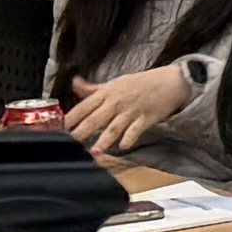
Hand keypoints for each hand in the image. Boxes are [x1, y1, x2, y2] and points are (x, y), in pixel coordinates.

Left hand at [66, 63, 194, 158]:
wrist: (172, 81)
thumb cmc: (142, 83)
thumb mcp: (116, 83)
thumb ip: (93, 88)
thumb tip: (75, 83)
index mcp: (107, 93)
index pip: (84, 106)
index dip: (71, 118)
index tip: (59, 129)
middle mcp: (117, 102)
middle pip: (95, 119)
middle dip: (81, 132)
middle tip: (70, 143)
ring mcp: (132, 110)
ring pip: (114, 127)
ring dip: (104, 139)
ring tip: (95, 151)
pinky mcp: (147, 117)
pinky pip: (136, 130)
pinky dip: (129, 138)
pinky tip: (123, 147)